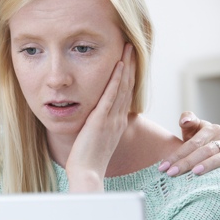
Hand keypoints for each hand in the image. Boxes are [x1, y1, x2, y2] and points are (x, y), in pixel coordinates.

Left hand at [66, 43, 135, 191]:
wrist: (87, 173)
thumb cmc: (87, 160)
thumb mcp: (96, 140)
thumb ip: (97, 127)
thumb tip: (93, 118)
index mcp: (117, 123)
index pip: (126, 95)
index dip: (129, 76)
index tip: (130, 61)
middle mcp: (118, 118)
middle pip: (128, 86)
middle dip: (131, 65)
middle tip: (132, 46)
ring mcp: (111, 118)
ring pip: (123, 87)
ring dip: (126, 65)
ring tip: (128, 47)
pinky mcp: (101, 120)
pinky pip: (111, 95)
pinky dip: (116, 79)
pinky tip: (118, 65)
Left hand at [158, 111, 219, 175]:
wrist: (217, 145)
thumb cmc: (201, 139)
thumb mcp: (193, 129)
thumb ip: (187, 121)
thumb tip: (185, 121)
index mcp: (211, 129)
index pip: (192, 143)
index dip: (177, 155)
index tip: (162, 167)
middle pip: (204, 150)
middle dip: (186, 162)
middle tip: (171, 173)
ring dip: (207, 165)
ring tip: (193, 173)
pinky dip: (219, 171)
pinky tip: (209, 179)